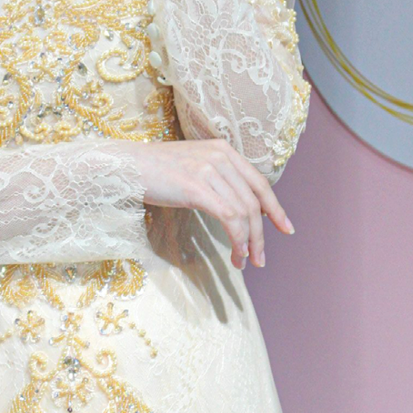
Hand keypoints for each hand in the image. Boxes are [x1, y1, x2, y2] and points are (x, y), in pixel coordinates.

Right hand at [121, 137, 295, 269]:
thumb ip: (217, 179)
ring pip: (243, 212)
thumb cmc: (156, 171)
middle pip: (254, 201)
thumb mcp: (194, 167)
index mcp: (224, 150)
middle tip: (261, 258)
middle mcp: (221, 156)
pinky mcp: (197, 186)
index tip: (285, 228)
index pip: (259, 182)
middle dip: (262, 234)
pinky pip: (228, 217)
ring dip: (248, 242)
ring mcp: (209, 170)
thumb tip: (237, 209)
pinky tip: (235, 253)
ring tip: (244, 262)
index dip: (275, 208)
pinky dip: (236, 238)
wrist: (127, 166)